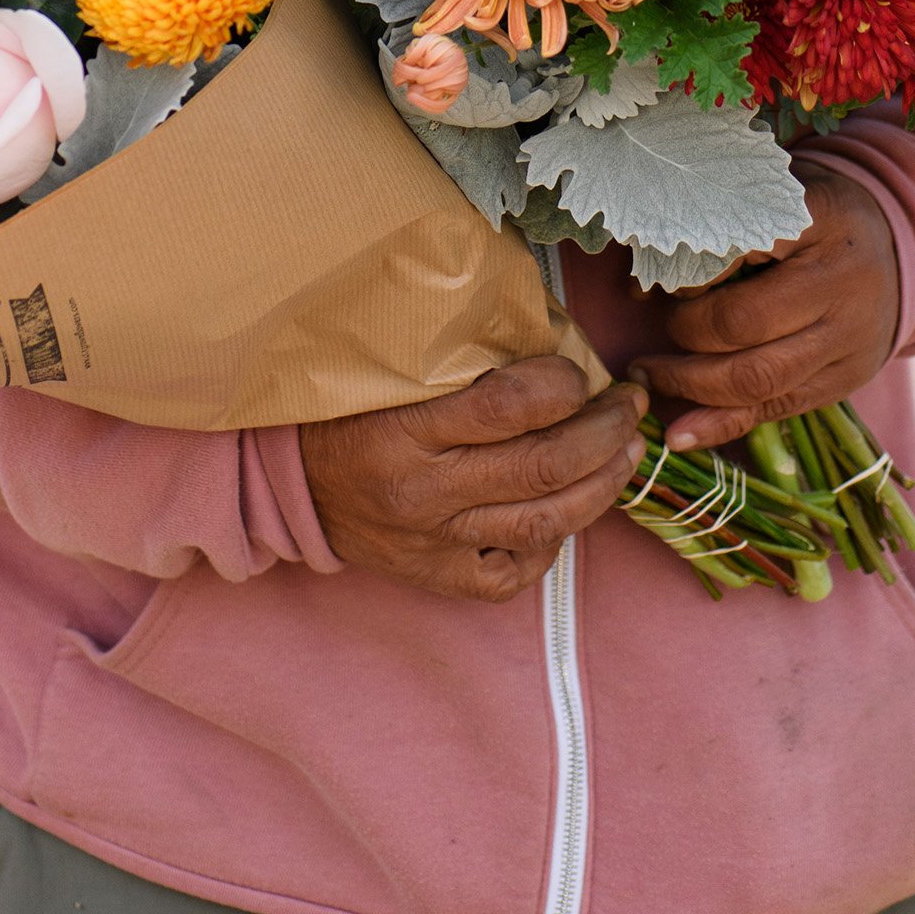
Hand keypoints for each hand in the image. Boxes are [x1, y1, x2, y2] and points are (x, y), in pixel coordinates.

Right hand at [301, 358, 647, 604]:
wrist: (285, 485)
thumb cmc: (343, 410)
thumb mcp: (386, 369)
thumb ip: (457, 356)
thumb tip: (545, 335)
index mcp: (404, 429)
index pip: (506, 406)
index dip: (562, 383)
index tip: (581, 368)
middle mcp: (422, 492)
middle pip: (541, 467)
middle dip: (604, 433)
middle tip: (628, 406)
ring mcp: (432, 543)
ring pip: (543, 523)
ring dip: (602, 485)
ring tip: (627, 453)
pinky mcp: (436, 578)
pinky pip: (513, 573)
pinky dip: (553, 543)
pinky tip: (571, 511)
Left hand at [627, 173, 899, 454]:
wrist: (894, 249)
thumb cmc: (811, 217)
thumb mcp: (777, 194)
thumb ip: (719, 223)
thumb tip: (640, 285)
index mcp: (822, 219)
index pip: (742, 248)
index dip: (693, 270)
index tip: (663, 276)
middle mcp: (841, 282)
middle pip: (744, 323)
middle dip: (685, 332)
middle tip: (657, 324)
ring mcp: (848, 338)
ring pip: (758, 378)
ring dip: (691, 384)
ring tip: (648, 376)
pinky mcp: (844, 379)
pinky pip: (777, 409)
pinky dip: (722, 425)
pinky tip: (680, 433)